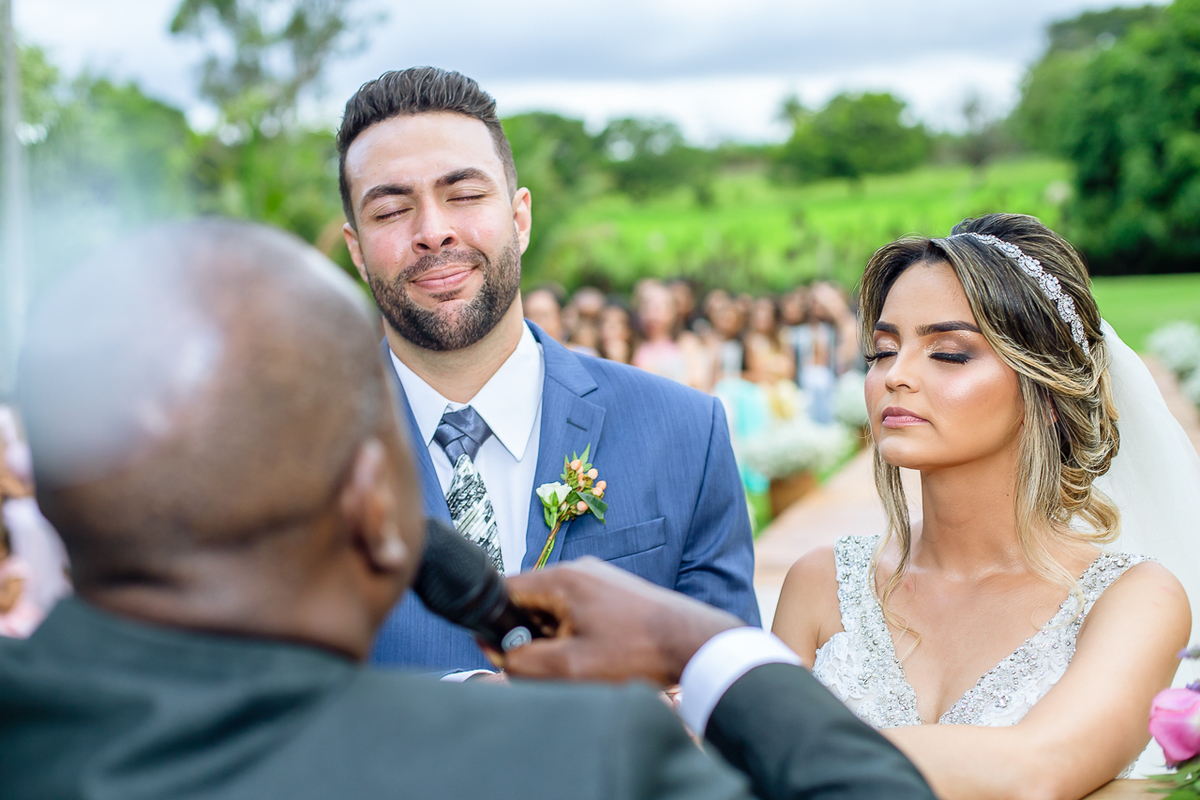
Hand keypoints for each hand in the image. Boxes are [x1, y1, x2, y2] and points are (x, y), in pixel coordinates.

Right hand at [496, 557, 741, 685]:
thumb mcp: (571, 667)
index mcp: (562, 578)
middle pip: (531, 602)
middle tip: (548, 665)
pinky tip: (597, 655)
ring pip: (556, 610)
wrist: (692, 643)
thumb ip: (525, 663)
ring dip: (556, 638)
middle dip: (530, 635)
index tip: (501, 650)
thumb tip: (503, 656)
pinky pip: (579, 611)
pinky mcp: (614, 592)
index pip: (506, 591)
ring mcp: (599, 578)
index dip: (496, 623)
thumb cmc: (639, 651)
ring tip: (580, 662)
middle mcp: (579, 570)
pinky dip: (578, 634)